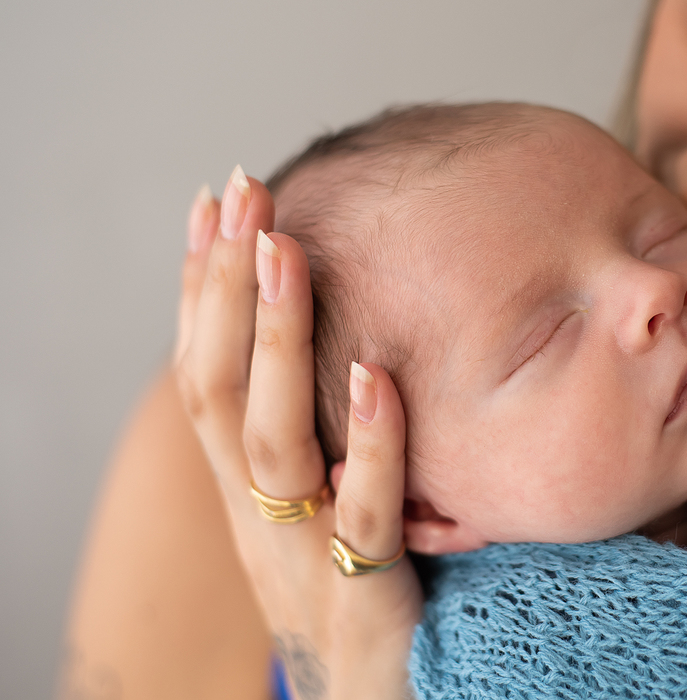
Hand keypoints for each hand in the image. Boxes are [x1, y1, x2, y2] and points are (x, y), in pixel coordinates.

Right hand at [175, 169, 421, 699]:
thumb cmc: (355, 596)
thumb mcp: (319, 508)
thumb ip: (321, 434)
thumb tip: (345, 336)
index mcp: (247, 492)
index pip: (205, 375)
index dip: (200, 290)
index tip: (213, 203)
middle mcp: (258, 519)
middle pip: (218, 393)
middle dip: (223, 290)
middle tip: (242, 194)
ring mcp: (303, 560)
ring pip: (271, 444)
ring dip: (274, 343)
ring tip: (284, 251)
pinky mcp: (367, 601)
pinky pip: (364, 519)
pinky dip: (370, 445)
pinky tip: (378, 376)